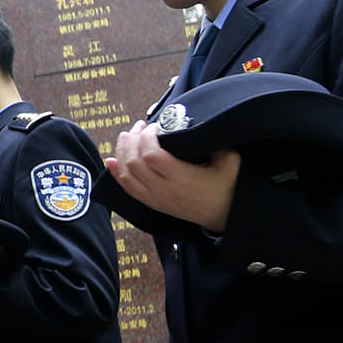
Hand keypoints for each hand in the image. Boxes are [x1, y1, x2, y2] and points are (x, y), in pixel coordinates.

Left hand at [108, 122, 241, 232]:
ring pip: (127, 175)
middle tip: (139, 126)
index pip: (151, 155)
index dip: (147, 137)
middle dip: (132, 140)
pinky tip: (111, 160)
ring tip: (125, 136)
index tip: (156, 126)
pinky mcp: (153, 203)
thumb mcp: (230, 162)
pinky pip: (128, 189)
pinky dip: (117, 173)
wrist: (224, 217)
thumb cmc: (228, 188)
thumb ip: (217, 143)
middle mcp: (164, 190)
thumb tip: (198, 127)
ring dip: (122, 153)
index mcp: (181, 178)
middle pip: (134, 163)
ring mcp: (156, 198)